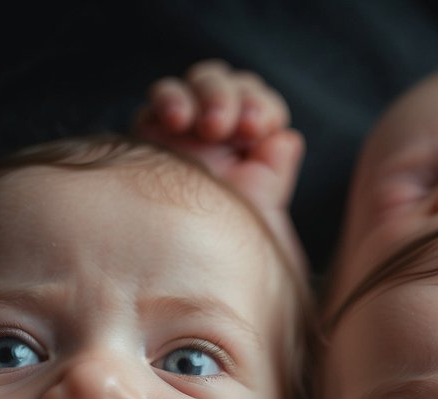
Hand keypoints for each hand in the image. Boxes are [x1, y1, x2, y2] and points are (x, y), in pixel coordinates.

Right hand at [133, 59, 305, 269]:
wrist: (181, 273)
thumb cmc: (227, 255)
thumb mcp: (261, 219)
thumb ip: (275, 178)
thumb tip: (287, 139)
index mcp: (251, 151)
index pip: (261, 106)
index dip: (264, 107)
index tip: (262, 129)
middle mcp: (218, 137)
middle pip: (230, 87)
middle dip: (236, 98)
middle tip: (238, 127)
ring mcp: (184, 130)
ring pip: (198, 85)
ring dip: (209, 94)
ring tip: (210, 126)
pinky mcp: (149, 132)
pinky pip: (161, 98)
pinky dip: (171, 98)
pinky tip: (176, 120)